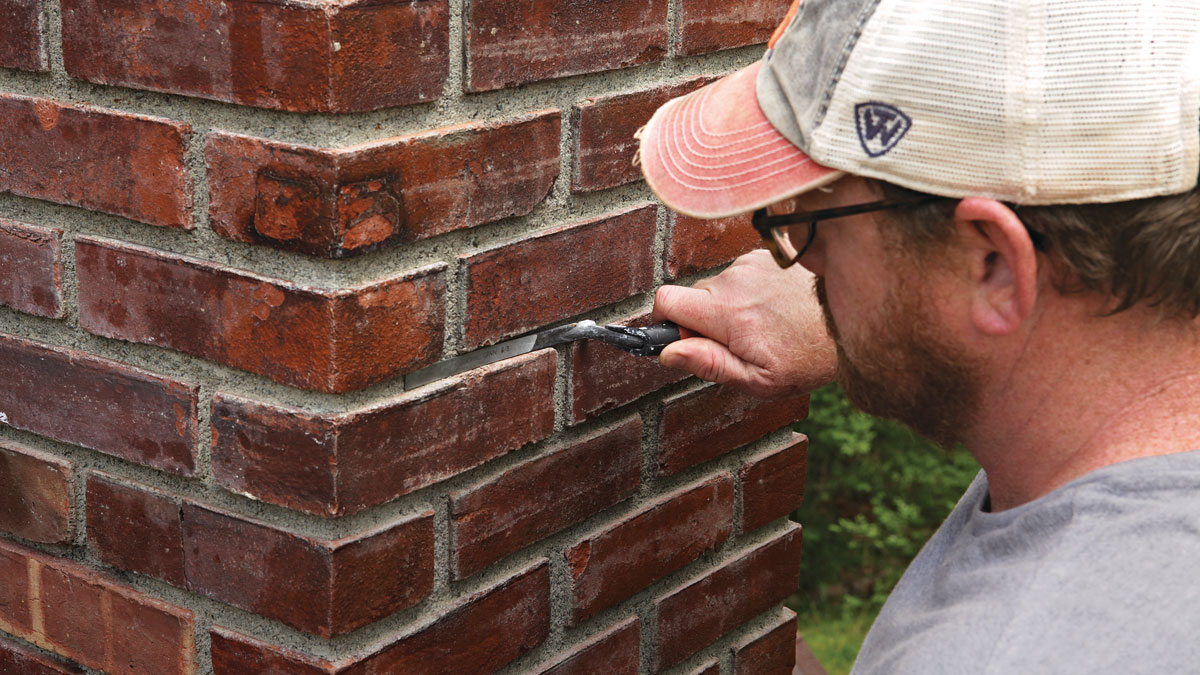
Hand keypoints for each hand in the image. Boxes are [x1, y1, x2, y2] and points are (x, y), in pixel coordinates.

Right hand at [652, 249, 836, 398]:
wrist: (861, 318)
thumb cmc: (809, 357)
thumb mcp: (758, 379)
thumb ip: (709, 364)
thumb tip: (669, 353)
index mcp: (727, 312)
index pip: (665, 300)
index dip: (663, 320)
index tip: (680, 337)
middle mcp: (735, 279)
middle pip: (693, 295)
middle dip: (704, 319)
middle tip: (739, 343)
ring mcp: (752, 262)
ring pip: (720, 285)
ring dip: (732, 306)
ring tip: (767, 326)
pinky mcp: (768, 254)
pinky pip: (743, 274)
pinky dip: (752, 291)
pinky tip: (778, 308)